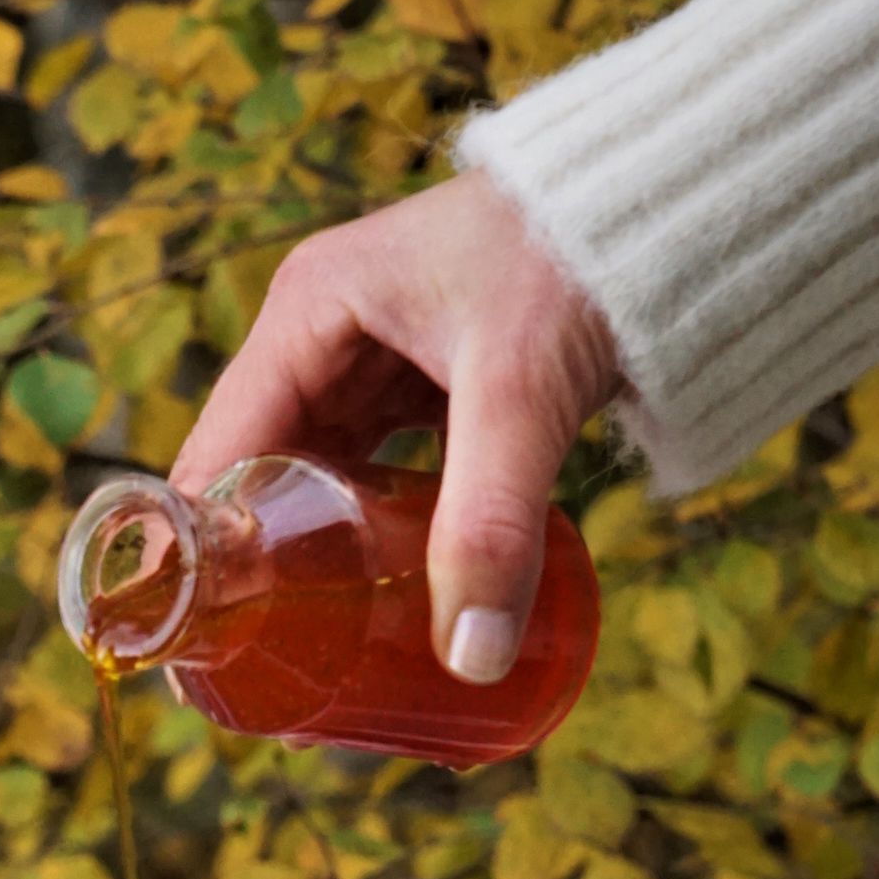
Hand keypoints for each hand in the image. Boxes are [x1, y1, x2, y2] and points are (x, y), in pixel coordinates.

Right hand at [171, 171, 619, 682]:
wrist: (678, 199)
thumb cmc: (579, 256)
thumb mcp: (520, 391)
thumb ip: (490, 523)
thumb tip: (470, 658)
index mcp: (306, 313)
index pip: (216, 453)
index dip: (200, 553)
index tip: (200, 651)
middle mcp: (323, 334)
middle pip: (258, 477)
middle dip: (258, 577)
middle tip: (262, 680)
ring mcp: (374, 359)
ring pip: (319, 484)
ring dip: (318, 564)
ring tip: (316, 663)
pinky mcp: (429, 383)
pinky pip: (380, 478)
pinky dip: (379, 538)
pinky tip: (388, 602)